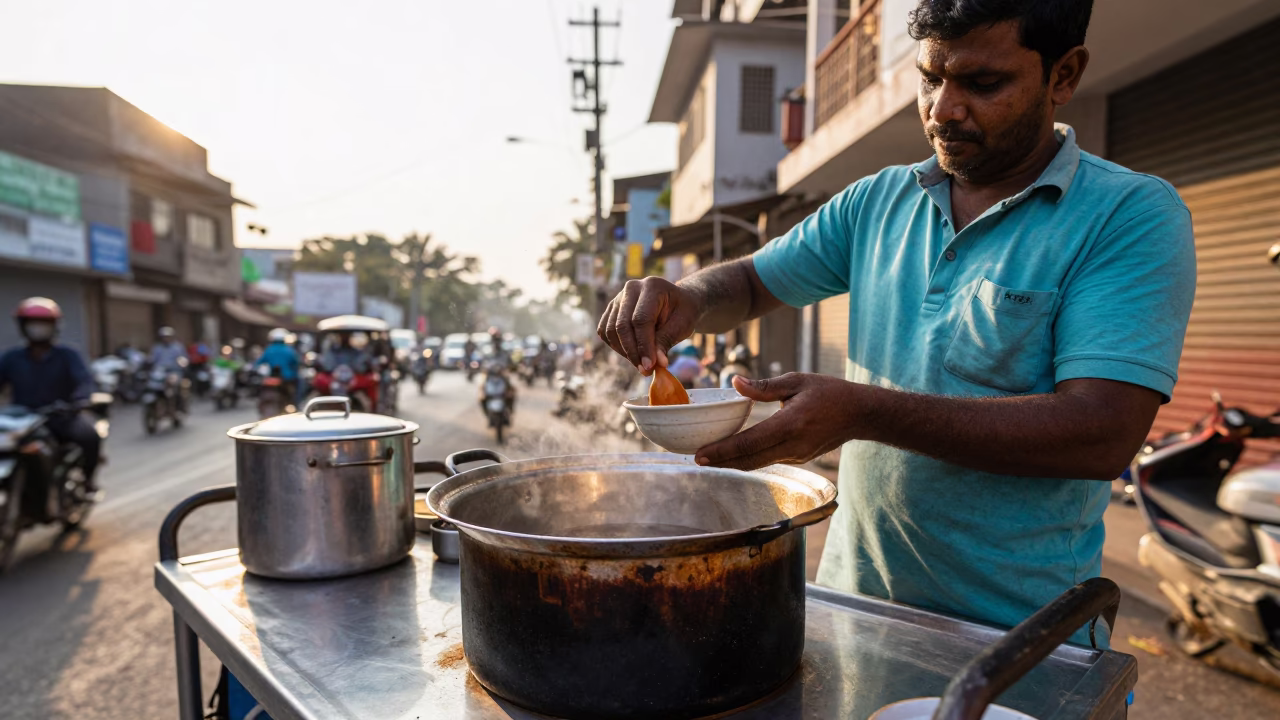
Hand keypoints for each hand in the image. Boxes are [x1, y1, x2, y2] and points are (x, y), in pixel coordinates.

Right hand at [597, 277, 700, 373]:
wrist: (678, 302)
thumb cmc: (683, 312)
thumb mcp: (683, 325)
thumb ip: (667, 341)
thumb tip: (656, 364)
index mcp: (652, 286)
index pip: (641, 319)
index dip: (644, 345)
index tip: (650, 366)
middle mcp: (631, 288)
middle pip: (622, 325)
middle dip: (633, 352)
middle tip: (645, 370)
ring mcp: (618, 298)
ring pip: (611, 330)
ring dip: (624, 352)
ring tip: (641, 363)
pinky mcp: (611, 309)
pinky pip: (605, 332)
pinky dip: (616, 347)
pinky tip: (632, 354)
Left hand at [695, 373, 869, 470]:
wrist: (860, 414)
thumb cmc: (830, 392)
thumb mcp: (797, 381)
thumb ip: (765, 387)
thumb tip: (735, 383)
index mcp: (790, 425)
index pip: (748, 443)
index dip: (721, 451)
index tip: (699, 454)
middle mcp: (792, 446)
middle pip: (748, 461)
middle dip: (720, 462)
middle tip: (695, 459)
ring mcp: (796, 456)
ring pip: (757, 464)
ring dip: (732, 463)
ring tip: (709, 458)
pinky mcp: (799, 459)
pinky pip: (768, 461)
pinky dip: (748, 459)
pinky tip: (734, 453)